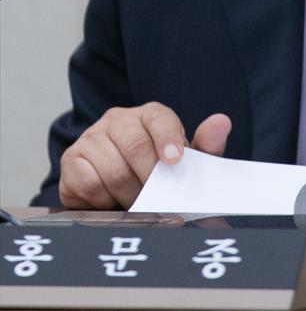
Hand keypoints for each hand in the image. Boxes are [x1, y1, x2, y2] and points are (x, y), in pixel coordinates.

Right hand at [59, 103, 231, 208]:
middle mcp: (117, 119)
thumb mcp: (184, 161)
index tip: (175, 160)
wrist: (116, 185)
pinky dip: (104, 200)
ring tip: (138, 203)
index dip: (168, 138)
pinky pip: (89, 184)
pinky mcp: (72, 160)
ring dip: (130, 195)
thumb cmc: (157, 170)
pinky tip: (112, 201)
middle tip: (159, 199)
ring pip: (113, 171)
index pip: (159, 117)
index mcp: (149, 115)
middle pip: (136, 147)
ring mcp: (92, 137)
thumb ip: (205, 146)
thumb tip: (221, 123)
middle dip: (151, 179)